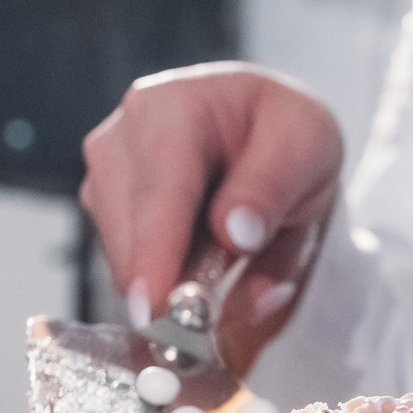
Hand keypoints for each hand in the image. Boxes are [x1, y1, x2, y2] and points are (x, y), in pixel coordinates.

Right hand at [78, 62, 344, 375]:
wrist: (269, 138)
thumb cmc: (285, 134)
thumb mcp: (306, 145)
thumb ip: (272, 187)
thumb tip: (233, 232)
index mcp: (173, 107)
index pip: (160, 190)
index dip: (156, 252)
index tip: (155, 305)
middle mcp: (123, 136)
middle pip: (130, 232)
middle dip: (177, 279)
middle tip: (236, 301)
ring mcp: (107, 175)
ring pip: (126, 258)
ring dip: (185, 280)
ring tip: (245, 255)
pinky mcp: (106, 211)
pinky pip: (134, 267)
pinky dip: (176, 279)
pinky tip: (213, 256)